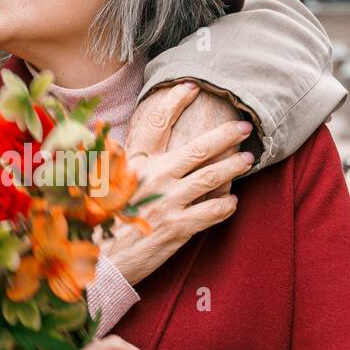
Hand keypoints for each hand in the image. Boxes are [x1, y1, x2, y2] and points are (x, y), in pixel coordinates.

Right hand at [102, 86, 253, 286]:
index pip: (158, 123)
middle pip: (199, 149)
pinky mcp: (178, 227)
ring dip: (233, 167)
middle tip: (244, 127)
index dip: (176, 102)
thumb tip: (119, 142)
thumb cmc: (101, 223)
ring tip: (247, 160)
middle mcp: (154, 178)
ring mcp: (168, 202)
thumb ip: (117, 162)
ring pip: (212, 178)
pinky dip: (226, 205)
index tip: (192, 88)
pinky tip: (232, 202)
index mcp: (136, 164)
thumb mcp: (102, 185)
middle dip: (226, 135)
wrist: (101, 261)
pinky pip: (212, 212)